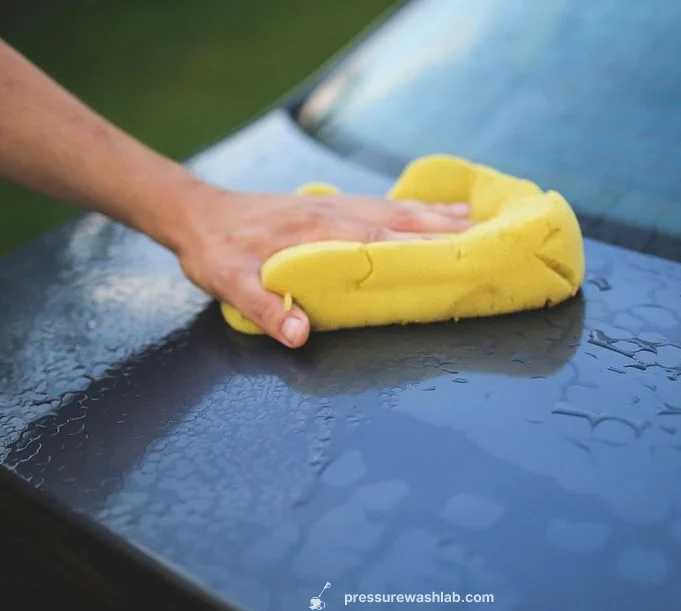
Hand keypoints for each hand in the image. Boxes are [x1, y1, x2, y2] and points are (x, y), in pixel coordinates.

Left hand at [171, 185, 473, 347]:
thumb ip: (265, 307)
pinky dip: (409, 208)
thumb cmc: (214, 251)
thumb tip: (301, 336)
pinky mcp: (327, 205)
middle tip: (485, 236)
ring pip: (393, 208)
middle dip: (442, 228)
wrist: (195, 213)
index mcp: (316, 232)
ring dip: (433, 214)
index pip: (378, 240)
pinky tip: (427, 211)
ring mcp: (332, 205)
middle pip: (397, 219)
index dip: (419, 247)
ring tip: (473, 218)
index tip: (457, 254)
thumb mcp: (228, 282)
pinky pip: (379, 204)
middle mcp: (332, 212)